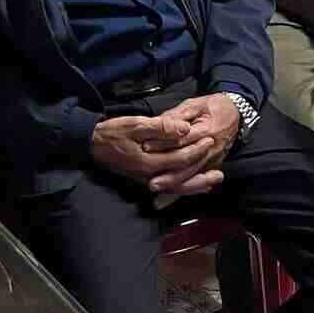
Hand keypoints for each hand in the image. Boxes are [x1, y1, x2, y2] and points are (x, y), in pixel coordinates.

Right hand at [89, 114, 220, 196]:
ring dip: (196, 186)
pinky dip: (184, 187)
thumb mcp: (135, 124)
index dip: (196, 150)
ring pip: (177, 188)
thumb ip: (160, 127)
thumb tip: (184, 129)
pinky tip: (195, 185)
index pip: (180, 159)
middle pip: (182, 180)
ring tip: (214, 182)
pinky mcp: (145, 179)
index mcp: (148, 163)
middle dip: (202, 175)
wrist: (92, 144)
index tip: (210, 139)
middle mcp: (149, 176)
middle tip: (221, 172)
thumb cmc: (113, 132)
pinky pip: (169, 187)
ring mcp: (146, 180)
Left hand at [151, 94, 242, 192]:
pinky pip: (198, 177)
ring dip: (174, 182)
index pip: (182, 138)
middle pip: (188, 162)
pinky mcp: (214, 164)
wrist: (236, 113)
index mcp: (207, 129)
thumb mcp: (195, 104)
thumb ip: (177, 115)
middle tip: (150, 178)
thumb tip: (159, 122)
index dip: (164, 143)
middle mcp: (212, 147)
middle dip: (168, 172)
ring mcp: (214, 158)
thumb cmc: (213, 107)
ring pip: (192, 173)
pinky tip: (171, 193)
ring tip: (157, 187)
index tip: (146, 146)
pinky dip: (185, 186)